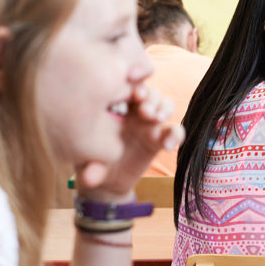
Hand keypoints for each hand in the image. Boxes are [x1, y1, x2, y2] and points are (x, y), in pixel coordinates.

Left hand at [76, 84, 184, 201]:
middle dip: (150, 97)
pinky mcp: (160, 139)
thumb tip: (90, 179)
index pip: (128, 86)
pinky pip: (175, 130)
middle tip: (144, 110)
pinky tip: (169, 146)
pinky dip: (176, 135)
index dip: (134, 84)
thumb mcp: (87, 160)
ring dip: (163, 108)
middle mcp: (134, 111)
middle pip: (149, 92)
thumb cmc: (90, 160)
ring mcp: (149, 124)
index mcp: (115, 105)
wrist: (105, 180)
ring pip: (165, 105)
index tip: (134, 94)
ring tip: (156, 118)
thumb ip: (91, 167)